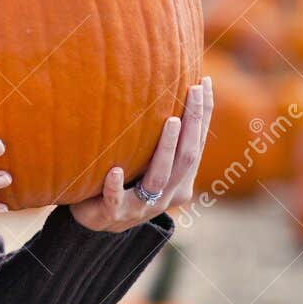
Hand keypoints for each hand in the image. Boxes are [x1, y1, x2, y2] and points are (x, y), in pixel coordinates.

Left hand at [68, 76, 213, 232]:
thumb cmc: (126, 181)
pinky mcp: (114, 215)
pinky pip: (116, 200)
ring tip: (170, 122)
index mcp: (180, 181)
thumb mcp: (147, 160)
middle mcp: (166, 195)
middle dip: (193, 122)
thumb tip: (165, 83)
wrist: (97, 221)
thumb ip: (159, 136)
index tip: (205, 82)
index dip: (203, 115)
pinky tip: (115, 170)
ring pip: (159, 179)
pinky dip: (116, 186)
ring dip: (166, 149)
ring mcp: (142, 207)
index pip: (197, 144)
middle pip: (187, 158)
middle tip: (193, 91)